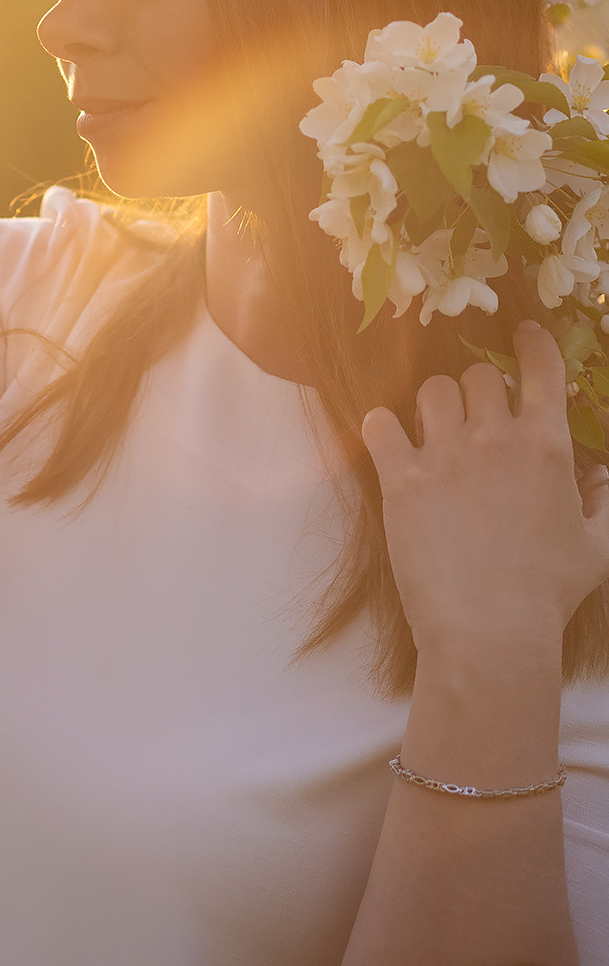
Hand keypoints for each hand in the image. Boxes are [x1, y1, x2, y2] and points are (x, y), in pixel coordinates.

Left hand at [362, 323, 608, 659]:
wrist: (490, 632)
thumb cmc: (548, 593)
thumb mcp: (597, 548)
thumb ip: (605, 502)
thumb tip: (602, 474)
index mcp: (546, 447)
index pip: (540, 368)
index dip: (531, 343)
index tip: (523, 333)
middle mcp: (494, 439)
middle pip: (477, 375)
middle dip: (478, 391)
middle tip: (474, 418)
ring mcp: (444, 455)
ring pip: (431, 390)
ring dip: (434, 405)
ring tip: (435, 432)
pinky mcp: (401, 479)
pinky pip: (379, 424)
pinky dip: (382, 430)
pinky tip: (391, 447)